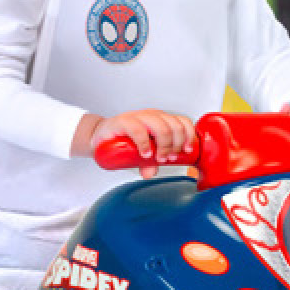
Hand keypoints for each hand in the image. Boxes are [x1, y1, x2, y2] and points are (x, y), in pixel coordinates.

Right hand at [74, 108, 195, 163]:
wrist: (100, 135)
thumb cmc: (124, 141)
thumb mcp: (141, 153)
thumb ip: (148, 163)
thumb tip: (151, 174)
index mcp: (161, 119)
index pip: (182, 122)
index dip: (188, 136)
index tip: (187, 151)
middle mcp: (152, 116)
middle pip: (174, 126)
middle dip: (175, 145)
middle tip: (168, 159)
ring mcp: (138, 117)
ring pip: (161, 126)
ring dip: (164, 145)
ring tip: (158, 158)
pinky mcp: (123, 121)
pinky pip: (139, 130)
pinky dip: (145, 143)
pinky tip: (145, 154)